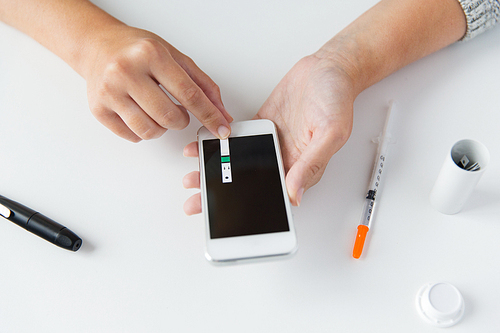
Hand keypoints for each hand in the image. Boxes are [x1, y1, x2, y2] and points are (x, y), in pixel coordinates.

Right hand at [83, 25, 232, 141]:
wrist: (98, 45)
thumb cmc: (138, 50)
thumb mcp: (175, 57)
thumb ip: (203, 85)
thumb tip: (222, 114)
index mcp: (150, 55)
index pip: (189, 94)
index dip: (210, 115)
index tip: (221, 129)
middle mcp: (127, 71)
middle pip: (170, 117)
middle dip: (182, 120)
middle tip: (177, 111)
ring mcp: (109, 92)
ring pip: (150, 131)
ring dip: (162, 128)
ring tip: (158, 111)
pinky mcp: (98, 109)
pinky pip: (133, 136)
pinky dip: (143, 132)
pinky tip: (141, 114)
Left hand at [182, 53, 355, 213]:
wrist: (328, 69)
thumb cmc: (337, 99)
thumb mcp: (331, 132)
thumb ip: (311, 163)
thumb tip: (294, 193)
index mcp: (302, 168)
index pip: (272, 196)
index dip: (248, 207)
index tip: (226, 213)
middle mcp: (285, 159)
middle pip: (250, 183)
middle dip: (223, 193)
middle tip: (197, 201)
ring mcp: (272, 143)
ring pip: (240, 164)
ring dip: (217, 170)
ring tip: (194, 175)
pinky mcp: (262, 126)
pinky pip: (239, 140)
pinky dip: (220, 144)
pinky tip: (204, 146)